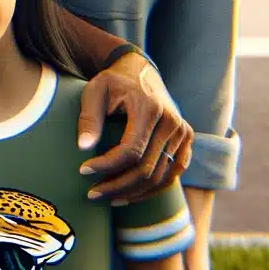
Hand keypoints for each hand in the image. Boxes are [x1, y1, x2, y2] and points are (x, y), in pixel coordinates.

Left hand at [77, 53, 192, 202]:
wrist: (140, 72)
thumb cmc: (113, 82)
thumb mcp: (94, 91)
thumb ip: (89, 118)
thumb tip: (83, 148)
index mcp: (150, 108)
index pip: (131, 151)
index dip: (106, 166)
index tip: (83, 171)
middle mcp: (172, 123)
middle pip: (147, 169)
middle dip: (117, 186)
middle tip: (92, 193)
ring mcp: (183, 133)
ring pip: (161, 177)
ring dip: (133, 193)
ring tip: (107, 198)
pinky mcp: (186, 142)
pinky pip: (172, 175)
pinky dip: (151, 189)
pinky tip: (128, 195)